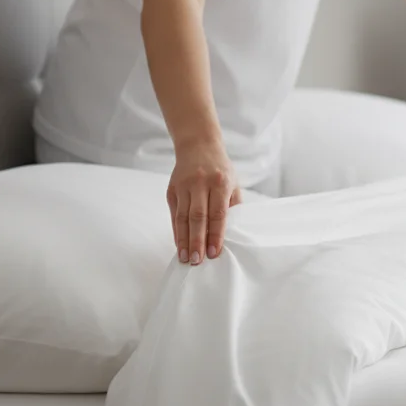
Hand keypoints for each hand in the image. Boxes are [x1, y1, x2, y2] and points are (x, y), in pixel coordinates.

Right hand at [167, 143, 240, 264]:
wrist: (198, 145)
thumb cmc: (220, 169)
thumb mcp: (233, 183)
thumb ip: (232, 207)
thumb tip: (229, 235)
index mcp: (219, 182)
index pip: (217, 214)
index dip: (215, 235)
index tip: (213, 253)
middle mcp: (200, 183)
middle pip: (197, 217)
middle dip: (197, 241)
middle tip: (197, 261)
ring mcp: (184, 186)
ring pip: (182, 217)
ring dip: (184, 240)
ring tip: (185, 258)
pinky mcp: (172, 189)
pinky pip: (174, 214)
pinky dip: (176, 232)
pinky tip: (179, 245)